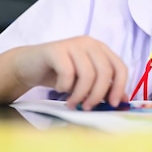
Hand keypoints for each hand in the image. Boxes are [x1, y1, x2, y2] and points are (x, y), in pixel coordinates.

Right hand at [12, 36, 127, 109]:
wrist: (28, 66)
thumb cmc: (59, 75)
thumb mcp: (84, 83)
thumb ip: (103, 88)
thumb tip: (123, 100)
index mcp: (101, 50)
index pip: (120, 67)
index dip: (119, 87)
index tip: (113, 104)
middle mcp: (90, 43)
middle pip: (105, 71)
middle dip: (98, 94)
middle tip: (87, 108)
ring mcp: (73, 44)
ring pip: (88, 74)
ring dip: (80, 94)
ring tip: (71, 102)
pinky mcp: (56, 49)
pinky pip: (68, 72)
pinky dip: (64, 86)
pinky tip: (59, 88)